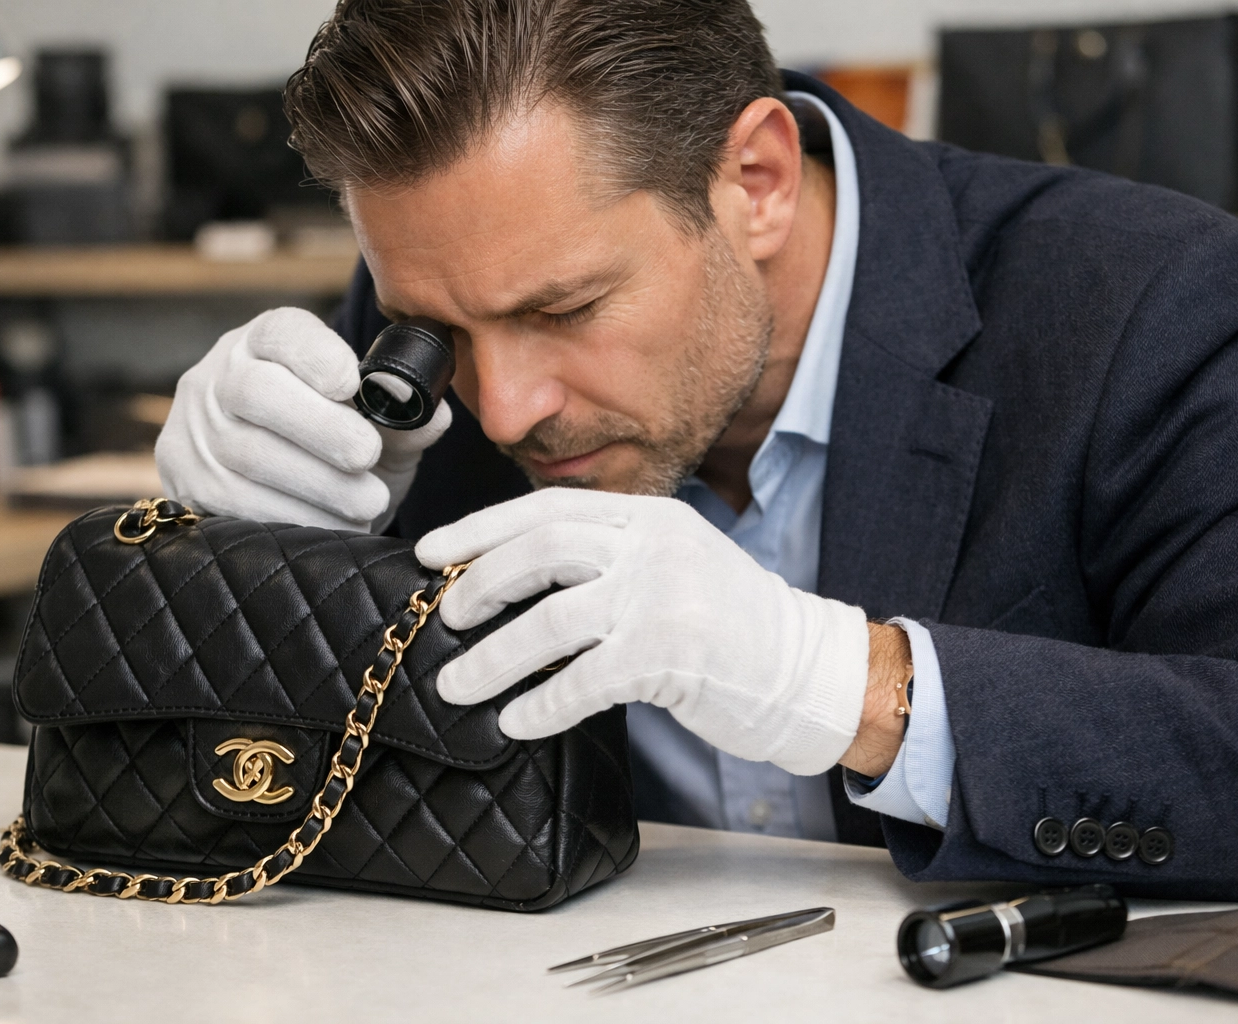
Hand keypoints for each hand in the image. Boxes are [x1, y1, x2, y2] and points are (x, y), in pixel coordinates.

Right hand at [155, 307, 451, 530]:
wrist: (277, 494)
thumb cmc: (336, 449)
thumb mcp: (375, 429)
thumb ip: (404, 421)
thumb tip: (433, 417)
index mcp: (265, 344)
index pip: (280, 332)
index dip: (315, 355)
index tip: (352, 382)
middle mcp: (218, 379)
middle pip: (255, 392)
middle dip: (319, 427)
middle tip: (366, 455)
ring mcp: (194, 432)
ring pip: (247, 455)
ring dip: (316, 484)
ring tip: (366, 503)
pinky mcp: (187, 485)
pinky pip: (235, 505)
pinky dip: (292, 518)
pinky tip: (331, 526)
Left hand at [415, 488, 870, 774]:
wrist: (807, 670)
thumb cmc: (728, 626)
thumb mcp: (671, 563)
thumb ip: (607, 557)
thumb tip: (507, 577)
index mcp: (648, 516)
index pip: (546, 507)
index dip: (480, 529)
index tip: (429, 553)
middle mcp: (654, 546)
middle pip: (540, 551)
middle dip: (479, 586)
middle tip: (444, 620)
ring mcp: (664, 598)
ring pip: (549, 621)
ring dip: (492, 658)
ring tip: (456, 685)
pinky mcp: (671, 656)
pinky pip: (582, 681)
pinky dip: (539, 704)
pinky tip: (513, 721)